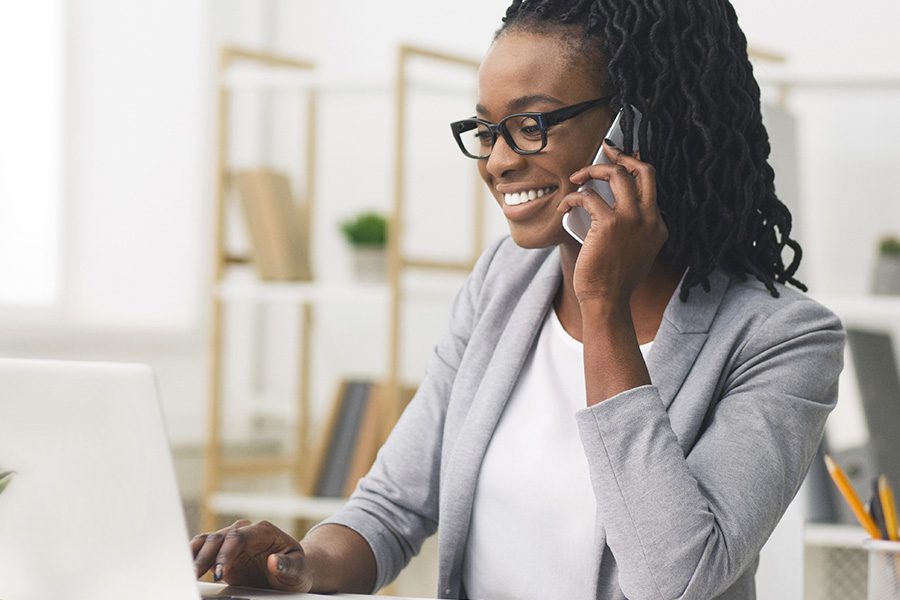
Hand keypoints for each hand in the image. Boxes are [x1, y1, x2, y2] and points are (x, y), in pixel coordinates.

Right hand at [191, 519, 313, 591]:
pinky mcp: (221, 554)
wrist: (290, 574)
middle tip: (195, 575)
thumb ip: (287, 566)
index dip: (226, 553)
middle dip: (206, 557)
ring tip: (186, 572)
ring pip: (207, 541)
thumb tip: (273, 561)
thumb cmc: (296, 569)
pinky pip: (202, 551)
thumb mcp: (298, 570)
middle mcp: (244, 532)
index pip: (239, 537)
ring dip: (195, 555)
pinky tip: (183, 567)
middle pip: (219, 538)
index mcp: (263, 531)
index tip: (218, 572)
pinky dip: (192, 557)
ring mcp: (231, 542)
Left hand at [558, 140, 667, 305]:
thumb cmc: (613, 279)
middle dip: (621, 155)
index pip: (650, 184)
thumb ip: (633, 230)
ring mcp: (632, 220)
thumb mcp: (635, 251)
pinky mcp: (609, 224)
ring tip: (577, 178)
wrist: (607, 300)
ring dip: (592, 170)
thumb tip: (611, 207)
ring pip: (616, 174)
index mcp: (657, 225)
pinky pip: (588, 197)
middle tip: (604, 150)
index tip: (617, 160)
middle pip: (642, 170)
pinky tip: (565, 205)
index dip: (633, 167)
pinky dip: (573, 197)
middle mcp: (649, 218)